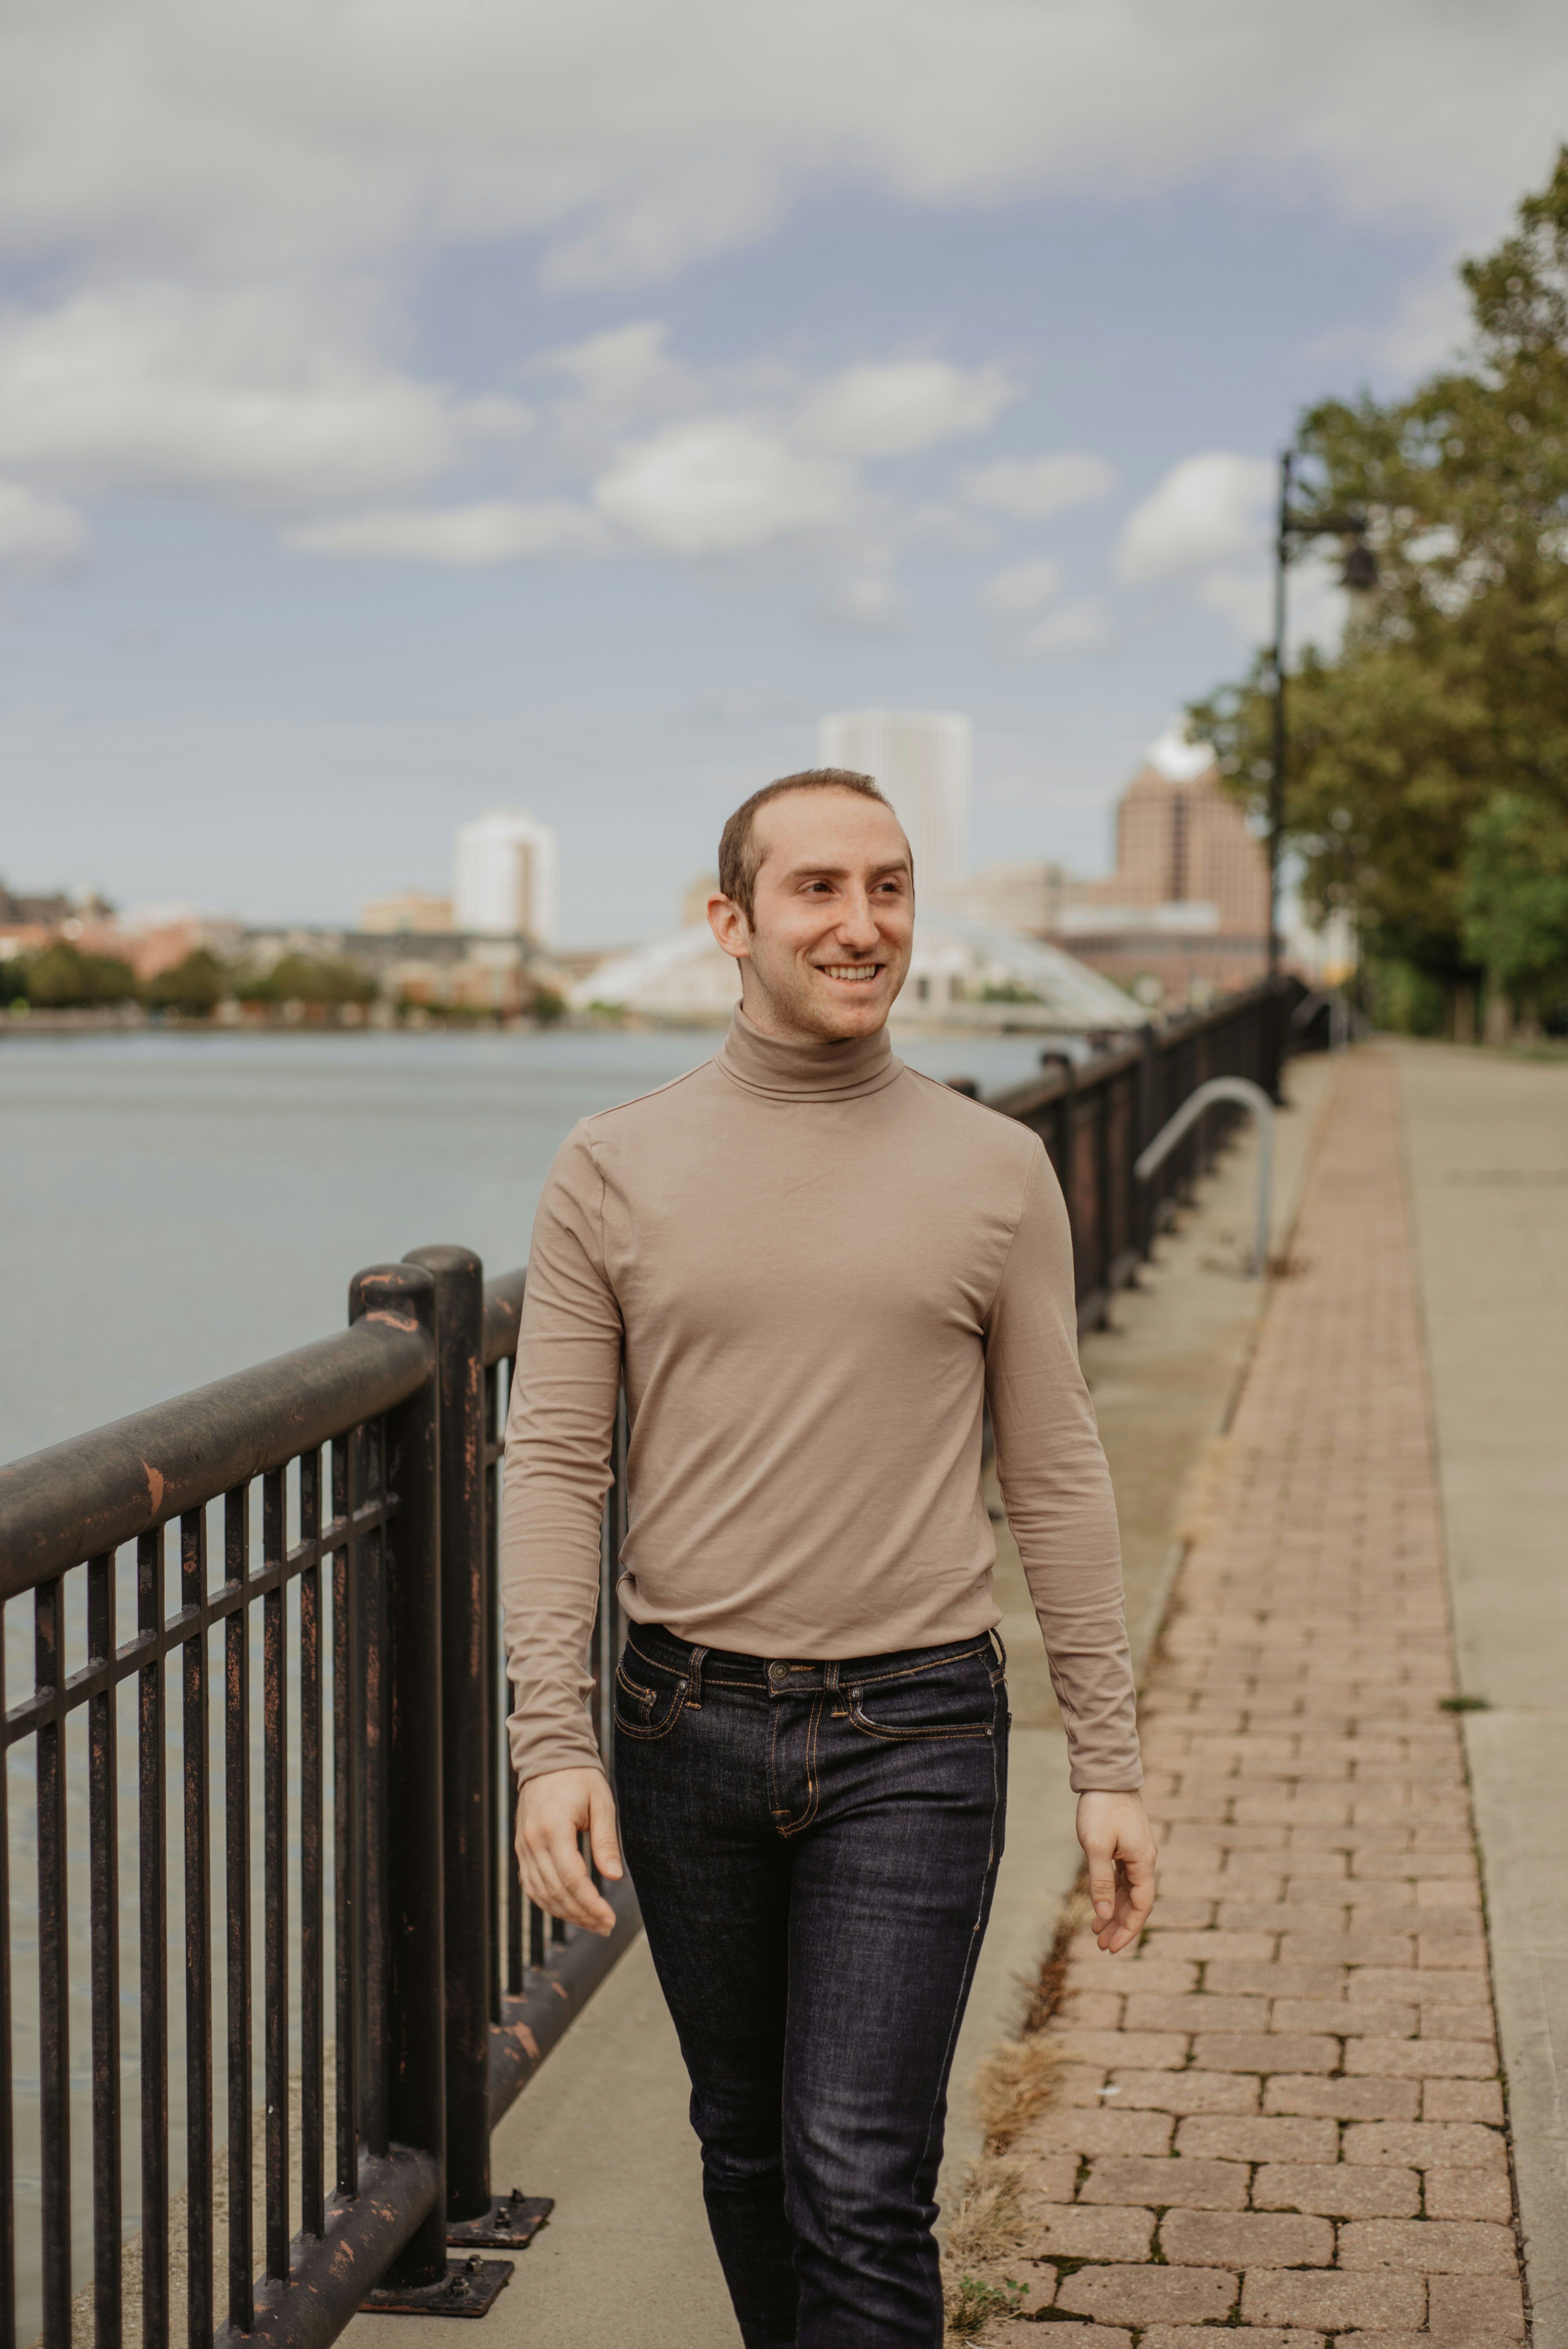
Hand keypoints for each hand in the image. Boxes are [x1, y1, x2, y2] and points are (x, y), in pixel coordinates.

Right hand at [515, 1767, 623, 1936]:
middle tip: (605, 1926)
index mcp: (553, 1828)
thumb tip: (614, 1877)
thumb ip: (606, 1841)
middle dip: (582, 1914)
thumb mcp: (601, 1803)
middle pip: (556, 1891)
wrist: (549, 1757)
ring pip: (541, 1893)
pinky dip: (548, 1902)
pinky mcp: (521, 1848)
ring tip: (591, 1923)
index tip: (609, 1919)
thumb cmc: (580, 1778)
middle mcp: (532, 1841)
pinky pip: (531, 1884)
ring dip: (566, 1913)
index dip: (591, 1904)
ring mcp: (523, 1846)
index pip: (571, 1879)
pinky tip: (568, 1909)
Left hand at [1076, 1790, 1156, 1953]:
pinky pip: (1122, 1878)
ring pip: (1128, 1891)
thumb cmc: (1101, 1808)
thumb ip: (1100, 1881)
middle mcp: (1144, 1860)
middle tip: (1101, 1946)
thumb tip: (1103, 1915)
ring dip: (1114, 1911)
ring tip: (1096, 1931)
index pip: (1140, 1907)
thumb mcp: (1095, 1846)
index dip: (1127, 1929)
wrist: (1107, 1775)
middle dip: (1119, 1926)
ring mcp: (1136, 1853)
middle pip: (1135, 1902)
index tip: (1111, 1948)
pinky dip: (1111, 1893)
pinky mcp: (1126, 1845)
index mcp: (1142, 1862)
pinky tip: (1100, 1904)